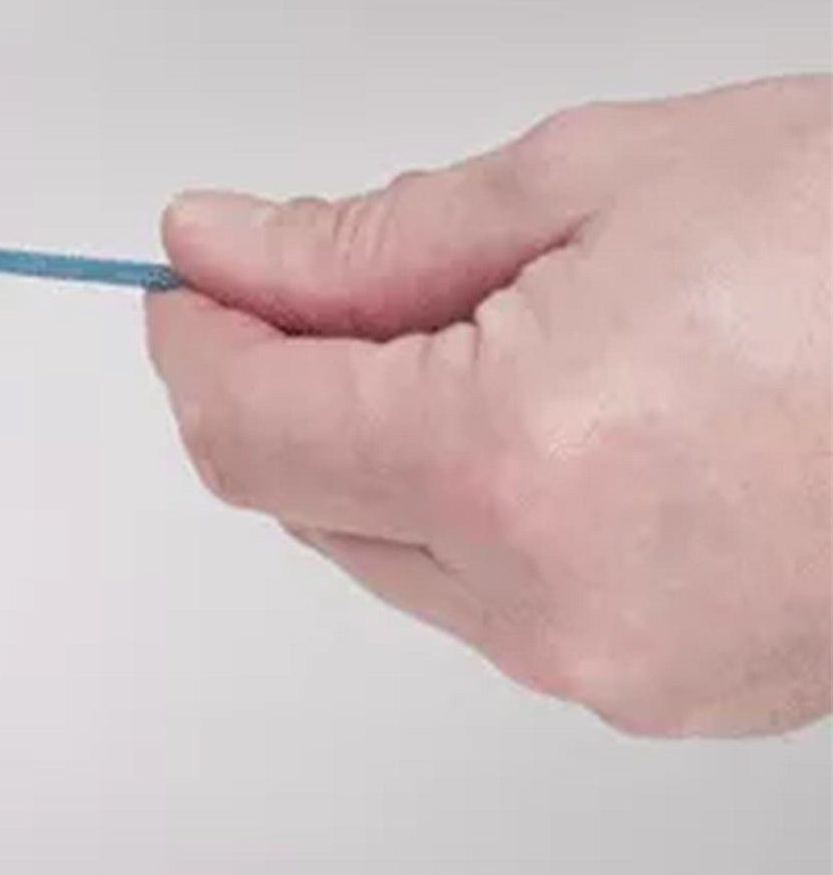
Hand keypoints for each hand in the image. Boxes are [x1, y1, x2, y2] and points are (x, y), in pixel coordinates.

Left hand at [147, 76, 832, 736]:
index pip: (249, 431)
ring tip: (505, 333)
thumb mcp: (587, 181)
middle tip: (335, 280)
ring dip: (388, 450)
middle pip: (307, 502)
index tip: (196, 279)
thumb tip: (222, 252)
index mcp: (515, 464)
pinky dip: (484, 511)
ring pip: (396, 557)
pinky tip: (569, 418)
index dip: (197, 344)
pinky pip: (502, 602)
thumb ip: (365, 242)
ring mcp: (623, 670)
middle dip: (291, 386)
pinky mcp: (679, 694)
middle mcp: (557, 603)